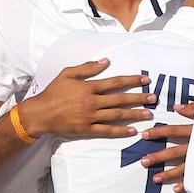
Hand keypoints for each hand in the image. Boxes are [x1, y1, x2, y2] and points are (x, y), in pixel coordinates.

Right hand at [21, 59, 153, 139]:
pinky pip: (107, 130)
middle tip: (153, 98)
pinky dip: (121, 131)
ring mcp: (91, 117)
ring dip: (134, 114)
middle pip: (120, 99)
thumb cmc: (53, 92)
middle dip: (139, 98)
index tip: (145, 80)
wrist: (40, 114)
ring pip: (117, 115)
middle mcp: (92, 102)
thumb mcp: (67, 74)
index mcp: (89, 87)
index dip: (132, 81)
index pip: (115, 82)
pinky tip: (132, 130)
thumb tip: (105, 61)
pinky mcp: (87, 129)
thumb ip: (87, 68)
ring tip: (148, 114)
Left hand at [140, 103, 193, 192]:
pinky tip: (177, 190)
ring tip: (155, 179)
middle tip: (143, 161)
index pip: (173, 130)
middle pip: (174, 152)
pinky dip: (187, 184)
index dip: (159, 132)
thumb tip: (177, 107)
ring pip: (184, 168)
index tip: (145, 134)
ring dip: (168, 174)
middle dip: (158, 156)